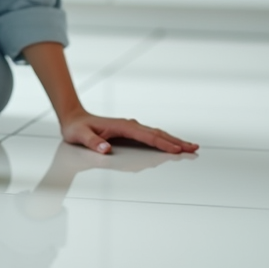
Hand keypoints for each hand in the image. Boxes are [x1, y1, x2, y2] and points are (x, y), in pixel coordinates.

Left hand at [59, 110, 197, 155]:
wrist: (74, 118)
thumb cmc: (77, 128)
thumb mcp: (80, 136)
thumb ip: (92, 142)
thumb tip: (106, 148)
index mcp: (122, 126)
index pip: (147, 136)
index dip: (163, 143)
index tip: (177, 149)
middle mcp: (130, 125)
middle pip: (158, 134)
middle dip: (176, 141)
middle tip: (194, 148)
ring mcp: (132, 127)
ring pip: (157, 134)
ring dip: (174, 140)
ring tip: (190, 147)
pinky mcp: (131, 131)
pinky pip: (152, 136)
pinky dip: (165, 140)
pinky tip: (172, 145)